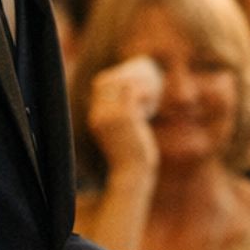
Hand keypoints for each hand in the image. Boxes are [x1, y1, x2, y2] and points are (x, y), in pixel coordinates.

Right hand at [87, 57, 163, 180]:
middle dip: (127, 76)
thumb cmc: (131, 154)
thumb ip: (122, 117)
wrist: (133, 173)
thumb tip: (134, 101)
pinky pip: (134, 93)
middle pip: (109, 80)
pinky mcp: (125, 117)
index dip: (116, 77)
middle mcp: (99, 115)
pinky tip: (154, 99)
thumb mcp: (122, 133)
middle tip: (146, 82)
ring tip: (152, 92)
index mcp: (95, 118)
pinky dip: (145, 92)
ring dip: (139, 83)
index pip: (100, 84)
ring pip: (123, 84)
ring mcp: (111, 116)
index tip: (133, 80)